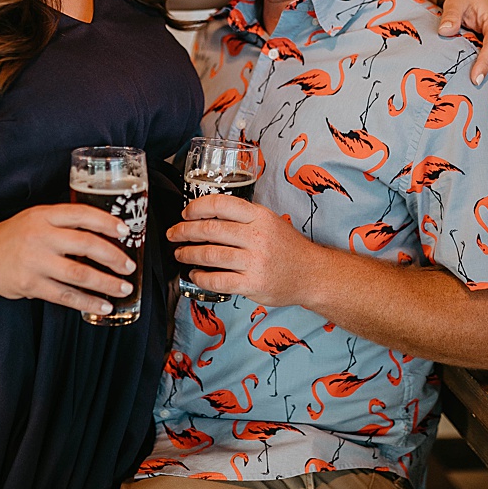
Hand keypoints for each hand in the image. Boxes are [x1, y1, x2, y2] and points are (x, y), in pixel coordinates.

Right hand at [0, 204, 135, 315]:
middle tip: (129, 265)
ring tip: (123, 288)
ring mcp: (35, 262)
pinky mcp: (31, 285)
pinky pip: (65, 296)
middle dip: (113, 256)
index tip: (125, 232)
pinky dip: (87, 302)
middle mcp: (40, 237)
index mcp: (43, 216)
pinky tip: (103, 305)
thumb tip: (104, 235)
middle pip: (85, 245)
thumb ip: (64, 223)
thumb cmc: (15, 237)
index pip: (81, 215)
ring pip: (79, 273)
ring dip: (106, 282)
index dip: (106, 222)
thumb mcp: (36, 218)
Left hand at [167, 194, 319, 306]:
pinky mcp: (253, 284)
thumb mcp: (269, 222)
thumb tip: (204, 216)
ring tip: (180, 254)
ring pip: (210, 255)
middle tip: (174, 234)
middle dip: (185, 231)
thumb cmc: (287, 248)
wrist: (312, 274)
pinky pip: (218, 280)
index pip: (221, 204)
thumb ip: (242, 217)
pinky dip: (201, 277)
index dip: (196, 208)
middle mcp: (257, 236)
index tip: (185, 214)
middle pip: (210, 229)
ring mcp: (255, 261)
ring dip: (188, 254)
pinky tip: (195, 274)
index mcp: (259, 217)